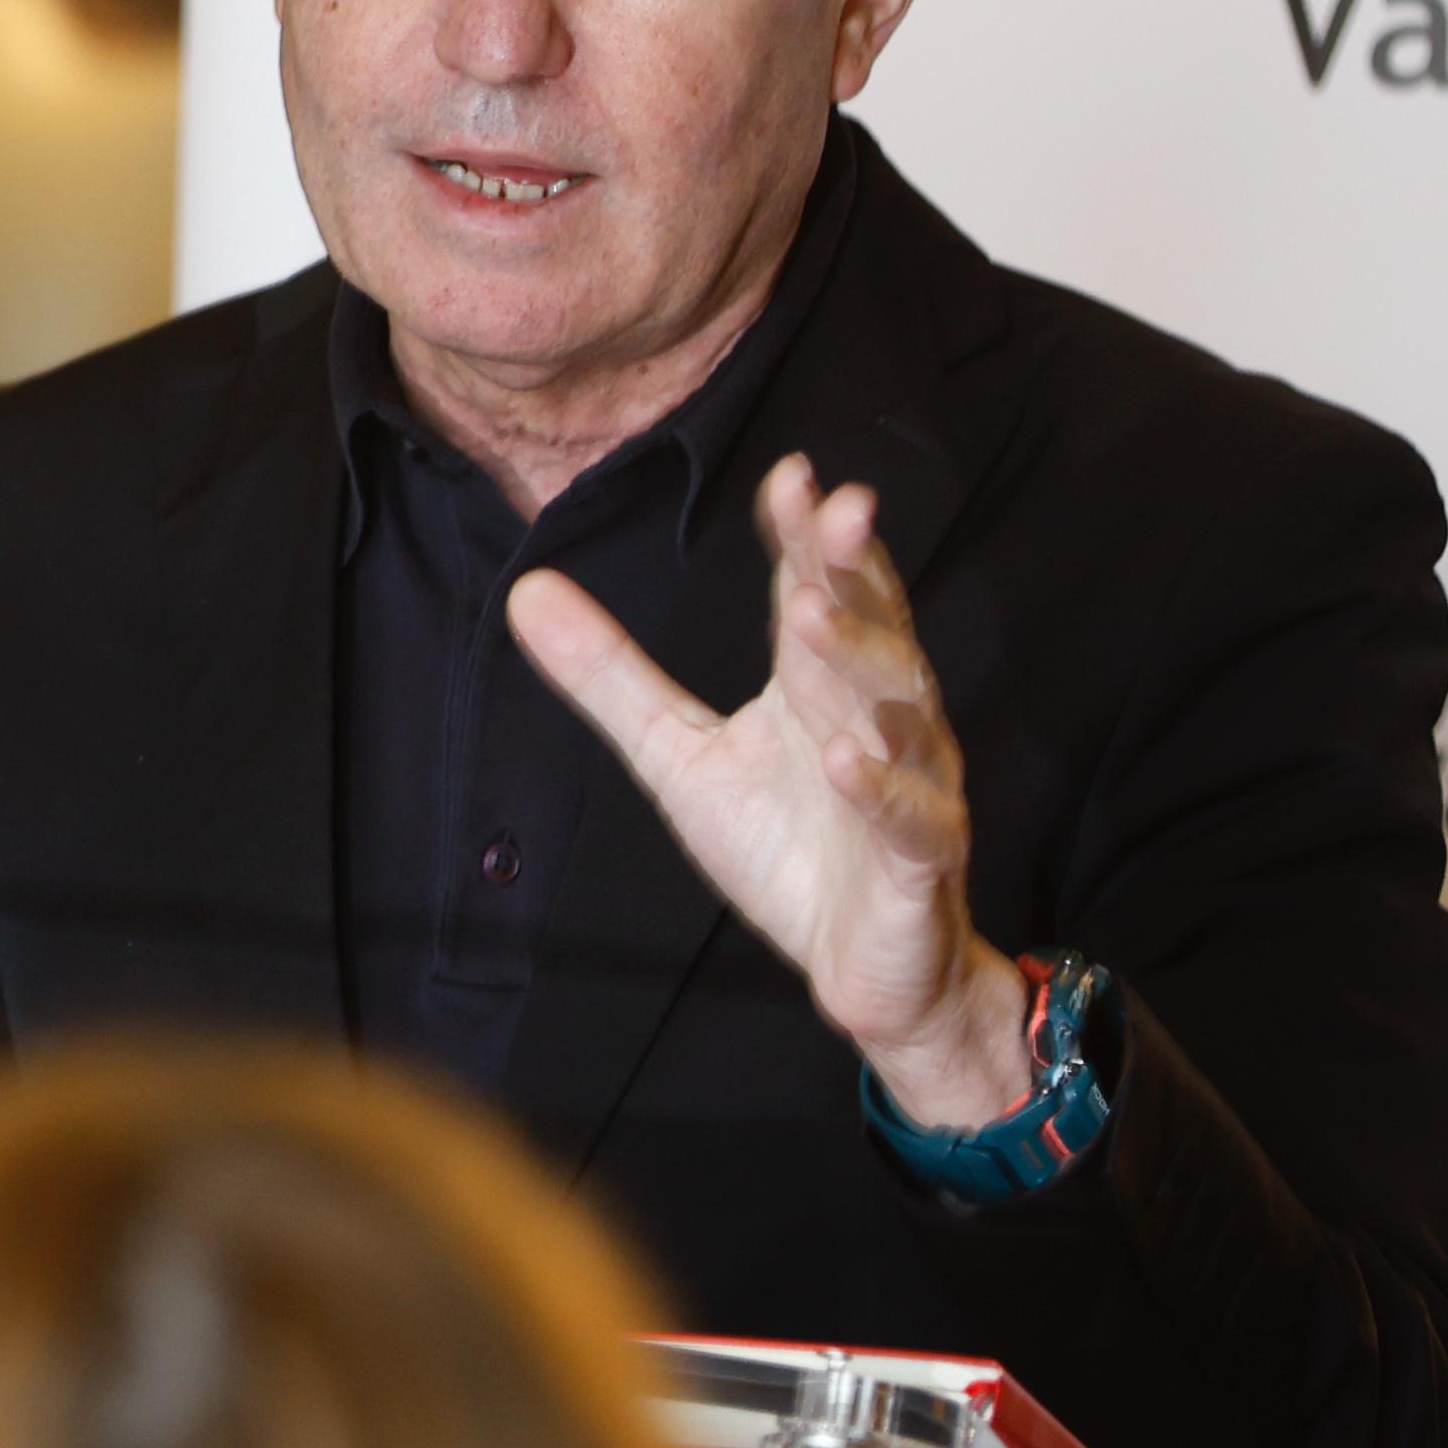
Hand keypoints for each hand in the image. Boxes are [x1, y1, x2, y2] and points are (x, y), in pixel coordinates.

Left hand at [504, 453, 1039, 1131]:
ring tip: (809, 616)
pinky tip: (846, 758)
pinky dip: (882, 789)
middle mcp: (877, 718)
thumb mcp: (680, 759)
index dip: (804, 535)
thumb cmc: (784, 852)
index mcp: (819, 685)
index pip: (816, 590)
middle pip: (871, 629)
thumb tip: (526, 590)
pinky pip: (912, 819)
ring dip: (859, 660)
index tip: (790, 476)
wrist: (864, 971)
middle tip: (837, 507)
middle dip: (852, 569)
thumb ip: (614, 677)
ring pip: (898, 711)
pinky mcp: (921, 864)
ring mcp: (911, 787)